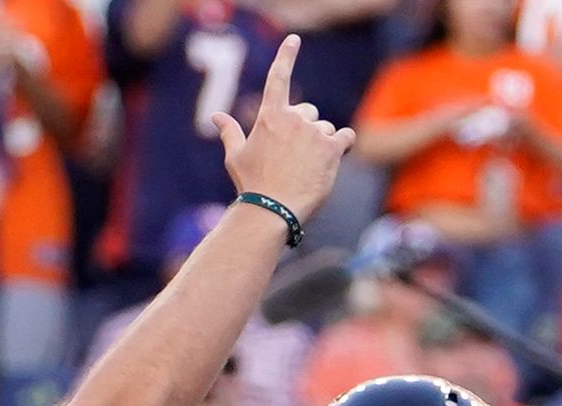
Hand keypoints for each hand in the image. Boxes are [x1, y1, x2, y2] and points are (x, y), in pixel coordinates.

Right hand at [214, 35, 355, 224]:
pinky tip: (332, 160)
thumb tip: (216, 116)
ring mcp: (314, 131)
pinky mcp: (332, 147)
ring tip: (309, 167)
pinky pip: (345, 136)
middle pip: (308, 112)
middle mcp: (293, 118)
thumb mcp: (236, 157)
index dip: (286, 56)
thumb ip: (230, 132)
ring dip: (322, 143)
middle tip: (296, 156)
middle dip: (305, 129)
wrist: (273, 210)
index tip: (293, 40)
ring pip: (326, 128)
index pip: (279, 78)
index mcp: (269, 116)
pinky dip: (342, 145)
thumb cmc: (252, 185)